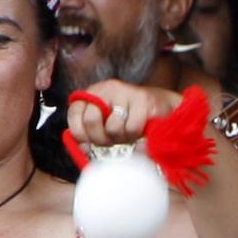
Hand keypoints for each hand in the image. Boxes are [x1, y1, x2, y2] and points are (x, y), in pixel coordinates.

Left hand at [67, 79, 185, 146]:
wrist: (163, 106)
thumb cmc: (131, 118)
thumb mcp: (107, 123)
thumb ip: (91, 135)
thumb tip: (83, 149)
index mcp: (93, 93)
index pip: (75, 114)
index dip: (81, 134)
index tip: (91, 142)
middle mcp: (107, 88)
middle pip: (91, 121)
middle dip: (101, 139)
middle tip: (112, 141)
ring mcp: (126, 92)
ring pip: (113, 128)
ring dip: (122, 138)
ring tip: (128, 134)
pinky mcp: (144, 100)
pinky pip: (133, 128)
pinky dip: (136, 136)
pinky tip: (140, 130)